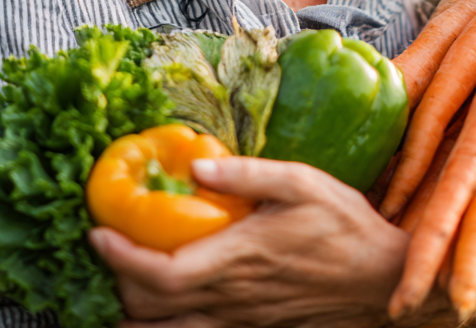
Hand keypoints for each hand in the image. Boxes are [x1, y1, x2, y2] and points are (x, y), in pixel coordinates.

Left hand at [89, 156, 415, 327]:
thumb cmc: (343, 224)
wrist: (379, 277)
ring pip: (170, 326)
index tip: (96, 233)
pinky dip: (164, 322)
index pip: (162, 272)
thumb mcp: (300, 182)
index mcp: (238, 256)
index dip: (121, 259)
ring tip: (114, 279)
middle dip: (117, 281)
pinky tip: (154, 308)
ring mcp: (241, 315)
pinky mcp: (252, 323)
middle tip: (102, 246)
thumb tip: (195, 164)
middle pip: (154, 306)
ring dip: (135, 307)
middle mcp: (233, 294)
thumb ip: (247, 174)